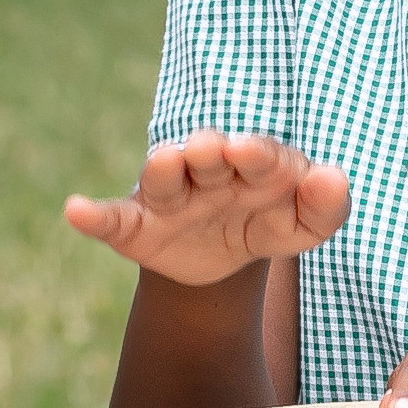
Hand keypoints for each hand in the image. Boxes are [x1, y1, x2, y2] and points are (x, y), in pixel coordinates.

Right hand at [63, 132, 348, 289]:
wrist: (220, 258)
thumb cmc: (265, 225)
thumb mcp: (299, 227)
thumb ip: (324, 208)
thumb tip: (333, 175)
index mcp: (252, 165)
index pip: (263, 157)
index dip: (261, 157)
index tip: (254, 153)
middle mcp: (208, 170)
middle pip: (209, 155)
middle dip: (211, 151)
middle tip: (213, 149)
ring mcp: (169, 197)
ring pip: (164, 177)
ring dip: (164, 168)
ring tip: (164, 162)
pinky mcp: (136, 226)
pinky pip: (112, 219)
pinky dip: (93, 216)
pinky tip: (74, 210)